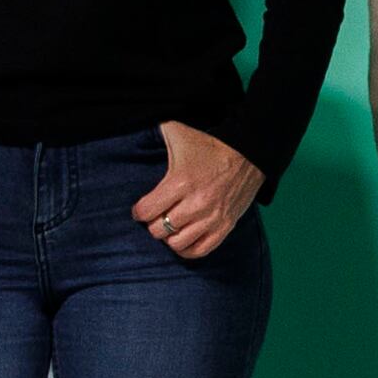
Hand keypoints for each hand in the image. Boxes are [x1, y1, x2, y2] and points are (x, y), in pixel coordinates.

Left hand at [135, 121, 268, 260]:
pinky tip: (183, 238)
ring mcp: (212, 218)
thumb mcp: (178, 133)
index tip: (140, 208)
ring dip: (169, 236)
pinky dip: (187, 249)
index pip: (146, 211)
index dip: (138, 211)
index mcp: (180, 182)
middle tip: (156, 215)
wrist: (248, 155)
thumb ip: (154, 132)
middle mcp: (196, 203)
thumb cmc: (209, 147)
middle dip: (152, 223)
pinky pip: (199, 251)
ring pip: (177, 243)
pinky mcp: (225, 227)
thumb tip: (129, 126)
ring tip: (170, 225)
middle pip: (159, 230)